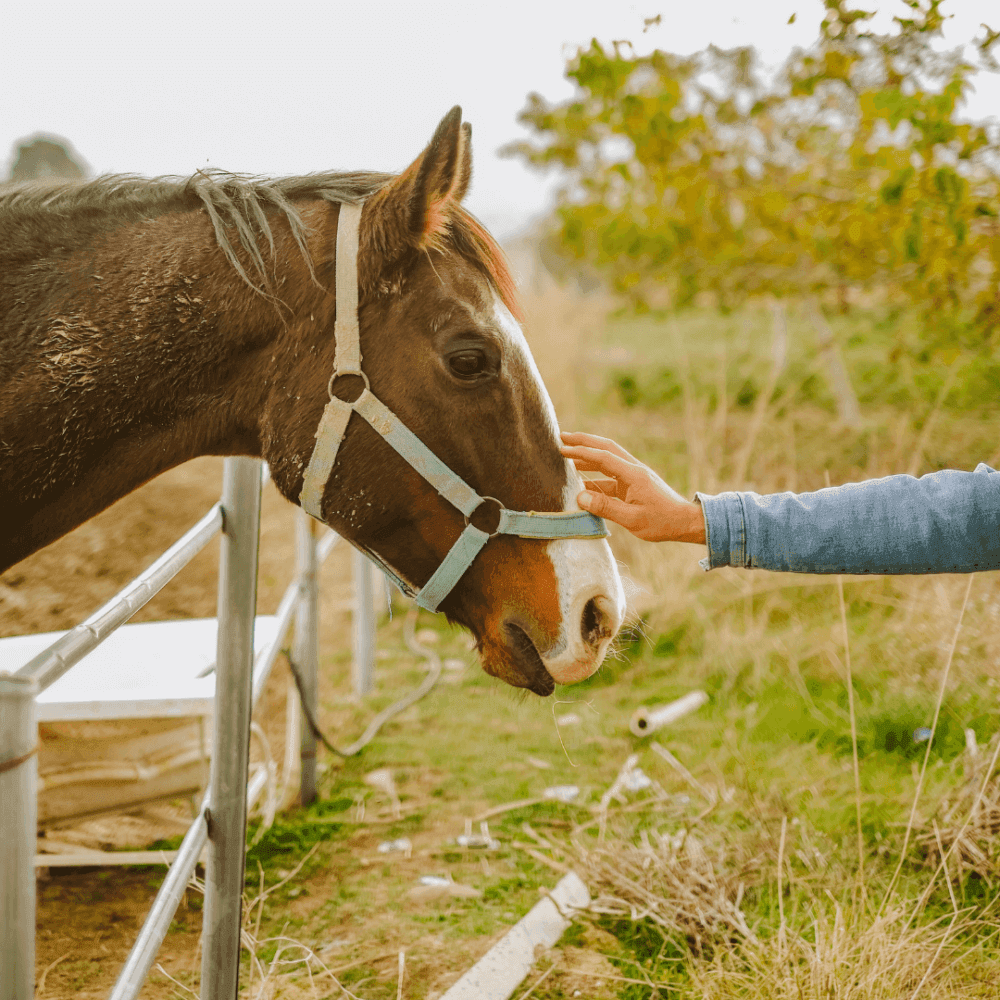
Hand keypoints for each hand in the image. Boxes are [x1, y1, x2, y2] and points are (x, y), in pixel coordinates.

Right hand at [559, 432, 706, 543]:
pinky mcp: (633, 484)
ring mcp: (634, 476)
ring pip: (607, 460)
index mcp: (634, 474)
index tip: (562, 449)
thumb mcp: (633, 519)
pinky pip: (610, 476)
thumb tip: (580, 497)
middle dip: (584, 441)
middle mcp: (633, 470)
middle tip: (562, 437)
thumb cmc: (661, 522)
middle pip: (606, 448)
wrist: (684, 522)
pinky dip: (595, 475)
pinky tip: (582, 482)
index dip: (582, 452)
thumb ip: (606, 508)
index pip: (603, 457)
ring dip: (588, 456)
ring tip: (567, 456)